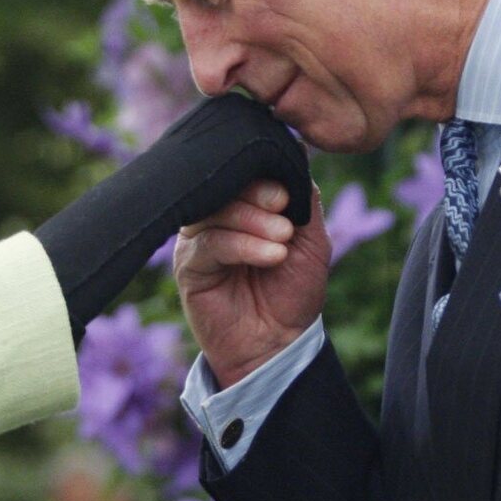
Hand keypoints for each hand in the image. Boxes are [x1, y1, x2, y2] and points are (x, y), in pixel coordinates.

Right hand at [175, 182, 331, 387]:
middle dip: (259, 195)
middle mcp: (217, 215)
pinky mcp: (188, 265)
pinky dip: (242, 245)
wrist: (279, 342)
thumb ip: (304, 198)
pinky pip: (209, 243)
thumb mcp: (312, 239)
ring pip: (217, 210)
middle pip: (226, 185)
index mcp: (244, 203)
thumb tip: (293, 158)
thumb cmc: (294, 290)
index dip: (263, 174)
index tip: (287, 194)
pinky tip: (270, 256)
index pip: (243, 170)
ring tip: (282, 241)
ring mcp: (199, 238)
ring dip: (254, 221)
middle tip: (284, 212)